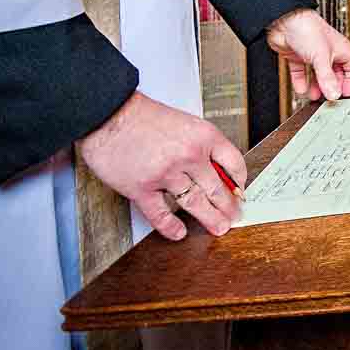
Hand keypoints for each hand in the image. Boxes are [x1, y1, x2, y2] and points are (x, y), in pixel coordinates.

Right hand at [76, 91, 246, 240]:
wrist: (109, 116)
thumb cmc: (144, 116)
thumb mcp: (186, 123)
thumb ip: (201, 145)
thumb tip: (215, 168)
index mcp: (204, 136)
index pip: (234, 163)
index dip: (240, 180)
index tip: (240, 190)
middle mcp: (189, 156)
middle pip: (218, 188)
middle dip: (229, 206)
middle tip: (235, 216)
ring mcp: (166, 174)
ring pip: (196, 203)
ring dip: (210, 219)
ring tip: (218, 228)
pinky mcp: (142, 189)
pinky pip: (161, 215)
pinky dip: (171, 227)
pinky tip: (178, 233)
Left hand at [266, 8, 349, 104]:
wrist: (284, 20)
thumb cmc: (308, 29)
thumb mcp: (321, 57)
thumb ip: (327, 78)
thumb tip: (334, 95)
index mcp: (341, 49)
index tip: (345, 94)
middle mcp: (328, 52)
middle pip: (335, 73)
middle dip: (332, 86)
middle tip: (329, 99)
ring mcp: (312, 54)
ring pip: (318, 75)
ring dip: (316, 86)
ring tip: (315, 97)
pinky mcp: (298, 56)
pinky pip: (302, 73)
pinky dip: (301, 82)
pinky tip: (301, 90)